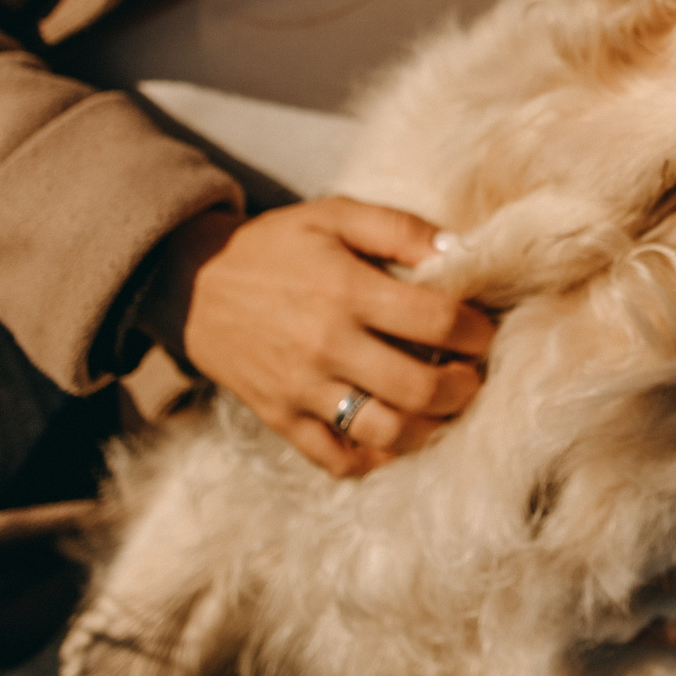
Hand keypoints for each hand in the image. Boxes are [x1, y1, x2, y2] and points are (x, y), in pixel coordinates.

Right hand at [148, 198, 494, 477]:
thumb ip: (400, 228)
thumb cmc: (275, 245)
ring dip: (430, 429)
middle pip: (419, 387)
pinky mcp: (280, 418)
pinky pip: (336, 459)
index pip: (436, 322)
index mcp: (347, 290)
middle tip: (474, 377)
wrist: (191, 283)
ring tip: (444, 411)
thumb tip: (460, 250)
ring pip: (384, 432)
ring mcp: (302, 389)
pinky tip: (397, 441)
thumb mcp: (335, 215)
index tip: (484, 331)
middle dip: (464, 387)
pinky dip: (375, 460)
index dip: (476, 331)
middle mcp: (328, 345)